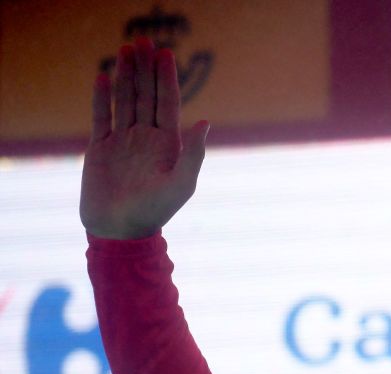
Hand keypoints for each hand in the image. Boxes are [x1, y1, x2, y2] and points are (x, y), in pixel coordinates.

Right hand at [80, 37, 209, 238]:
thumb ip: (193, 154)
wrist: (121, 230)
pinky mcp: (100, 148)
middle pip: (146, 96)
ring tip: (125, 49)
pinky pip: (101, 116)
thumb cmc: (155, 211)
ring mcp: (123, 141)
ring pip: (124, 101)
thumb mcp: (181, 184)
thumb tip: (205, 121)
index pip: (168, 103)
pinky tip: (104, 77)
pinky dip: (102, 97)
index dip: (167, 78)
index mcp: (168, 144)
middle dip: (145, 69)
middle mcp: (146, 138)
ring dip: (125, 75)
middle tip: (144, 41)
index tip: (165, 53)